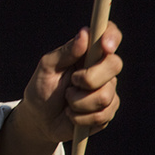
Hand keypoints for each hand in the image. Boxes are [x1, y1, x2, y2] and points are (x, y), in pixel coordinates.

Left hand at [20, 23, 122, 144]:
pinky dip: (80, 116)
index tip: (105, 46)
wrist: (40, 119)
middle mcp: (101, 68)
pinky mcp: (108, 111)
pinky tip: (72, 114)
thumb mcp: (47, 67)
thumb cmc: (42, 88)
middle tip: (72, 82)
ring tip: (67, 100)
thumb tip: (84, 34)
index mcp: (87, 53)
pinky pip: (102, 114)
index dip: (112, 37)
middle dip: (89, 78)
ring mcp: (108, 90)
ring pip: (105, 95)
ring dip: (78, 101)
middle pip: (114, 65)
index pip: (109, 35)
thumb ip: (66, 52)